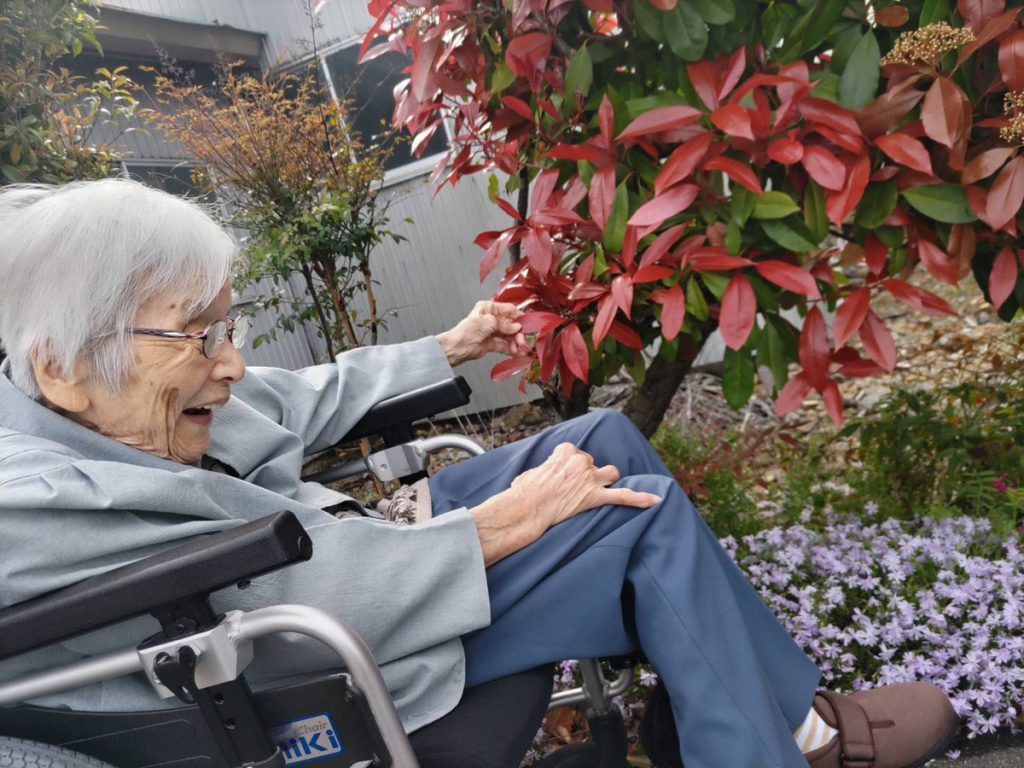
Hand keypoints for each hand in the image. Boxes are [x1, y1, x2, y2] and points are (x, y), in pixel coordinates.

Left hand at [436, 301, 529, 366]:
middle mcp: (490, 319)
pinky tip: (517, 353)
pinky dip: (511, 349)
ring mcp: (491, 332)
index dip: (518, 317)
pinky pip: (504, 345)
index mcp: (488, 308)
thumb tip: (516, 327)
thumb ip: (505, 325)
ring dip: (515, 342)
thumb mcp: (489, 322)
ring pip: (508, 336)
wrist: (457, 347)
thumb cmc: (467, 331)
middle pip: (510, 324)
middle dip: (517, 333)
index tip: (526, 324)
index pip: (508, 310)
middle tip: (522, 341)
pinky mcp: (491, 343)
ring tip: (520, 349)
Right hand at [469, 443, 661, 565]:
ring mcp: (591, 478)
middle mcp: (581, 461)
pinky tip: (656, 500)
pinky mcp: (596, 497)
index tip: (560, 475)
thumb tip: (533, 479)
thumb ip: (541, 469)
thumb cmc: (523, 492)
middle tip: (571, 489)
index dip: (569, 466)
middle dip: (587, 474)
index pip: (575, 452)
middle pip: (593, 463)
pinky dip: (641, 498)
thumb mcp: (529, 473)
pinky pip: (623, 496)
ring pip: (610, 474)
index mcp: (565, 450)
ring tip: (597, 490)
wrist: (527, 508)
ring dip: (606, 480)